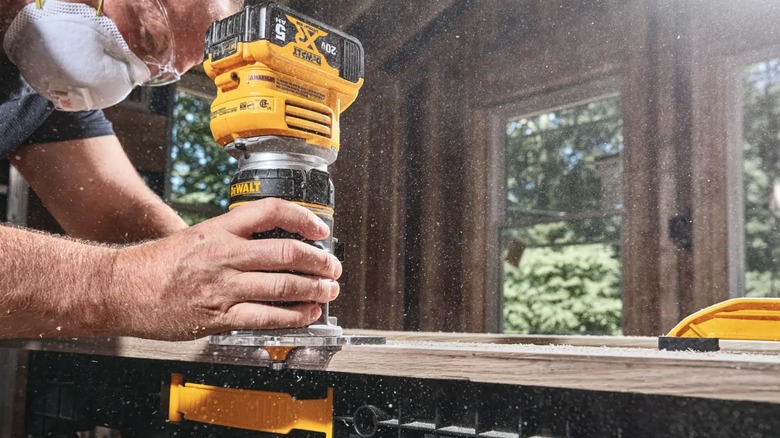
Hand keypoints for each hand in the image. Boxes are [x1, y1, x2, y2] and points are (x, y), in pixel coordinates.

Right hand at [108, 198, 340, 339]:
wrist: (120, 289)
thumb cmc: (153, 264)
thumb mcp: (194, 236)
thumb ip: (229, 238)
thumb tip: (265, 242)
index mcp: (219, 229)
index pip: (271, 212)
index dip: (303, 218)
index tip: (320, 228)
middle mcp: (224, 255)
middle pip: (287, 252)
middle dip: (318, 261)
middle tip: (333, 266)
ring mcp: (223, 288)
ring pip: (283, 286)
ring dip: (314, 290)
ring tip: (328, 291)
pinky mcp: (219, 317)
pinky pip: (266, 318)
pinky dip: (293, 317)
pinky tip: (307, 313)